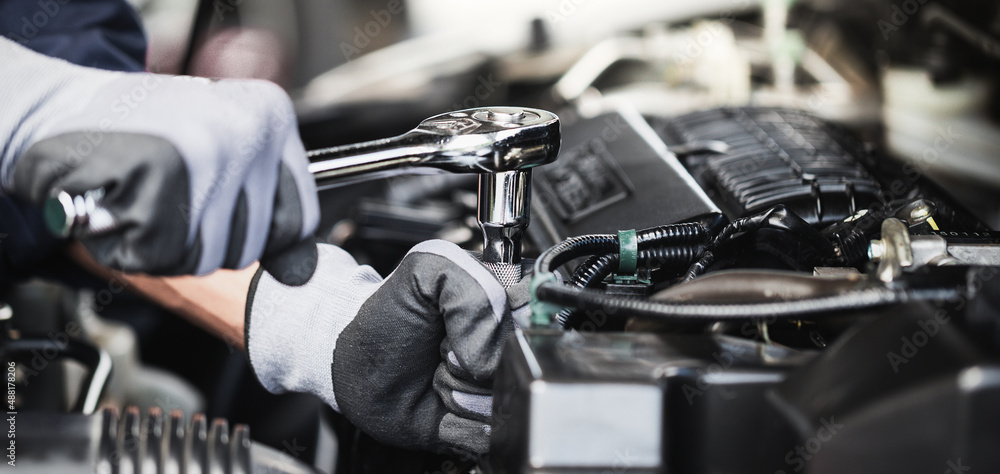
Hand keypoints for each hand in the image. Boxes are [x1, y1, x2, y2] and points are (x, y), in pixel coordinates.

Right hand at [3, 39, 318, 281]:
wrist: (55, 107)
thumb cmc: (141, 135)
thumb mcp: (222, 159)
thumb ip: (268, 213)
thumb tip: (301, 274)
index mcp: (271, 114)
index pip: (298, 220)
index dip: (255, 235)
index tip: (217, 211)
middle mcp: (248, 126)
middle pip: (251, 246)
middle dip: (201, 239)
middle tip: (166, 198)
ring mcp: (207, 148)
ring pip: (208, 256)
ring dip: (165, 245)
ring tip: (143, 198)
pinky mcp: (160, 172)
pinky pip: (161, 254)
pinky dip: (130, 246)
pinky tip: (120, 204)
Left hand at [245, 241, 531, 454]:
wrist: (352, 361)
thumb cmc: (388, 317)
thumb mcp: (426, 272)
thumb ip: (473, 290)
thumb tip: (489, 356)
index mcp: (504, 307)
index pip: (535, 324)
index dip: (494, 332)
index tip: (456, 331)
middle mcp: (505, 351)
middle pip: (520, 368)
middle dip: (474, 366)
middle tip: (442, 354)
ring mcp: (492, 391)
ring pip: (504, 405)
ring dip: (460, 395)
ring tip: (435, 377)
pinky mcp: (476, 427)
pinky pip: (487, 437)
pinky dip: (458, 426)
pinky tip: (439, 405)